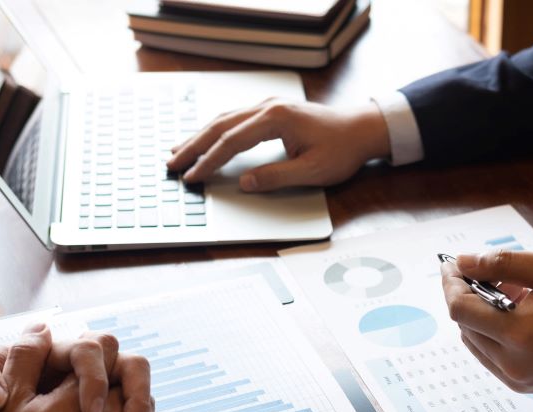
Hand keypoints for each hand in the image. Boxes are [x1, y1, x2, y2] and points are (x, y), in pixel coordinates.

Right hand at [167, 99, 390, 190]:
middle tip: (170, 164)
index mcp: (276, 119)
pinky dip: (215, 131)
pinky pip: (235, 119)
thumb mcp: (312, 171)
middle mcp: (268, 107)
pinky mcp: (271, 112)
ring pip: (224, 120)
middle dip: (193, 146)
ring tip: (177, 152)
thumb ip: (276, 178)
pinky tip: (203, 139)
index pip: (231, 141)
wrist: (361, 129)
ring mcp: (268, 106)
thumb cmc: (342, 150)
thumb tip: (244, 183)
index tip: (193, 177)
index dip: (209, 161)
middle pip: (220, 126)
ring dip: (199, 137)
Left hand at [442, 250, 532, 394]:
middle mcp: (512, 363)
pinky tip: (517, 315)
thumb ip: (504, 264)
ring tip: (509, 293)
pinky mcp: (521, 385)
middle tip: (485, 272)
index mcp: (519, 334)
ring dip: (479, 315)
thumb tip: (464, 262)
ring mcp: (515, 379)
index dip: (451, 283)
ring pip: (473, 341)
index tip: (453, 264)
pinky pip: (489, 356)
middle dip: (466, 295)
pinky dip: (491, 333)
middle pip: (464, 325)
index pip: (460, 309)